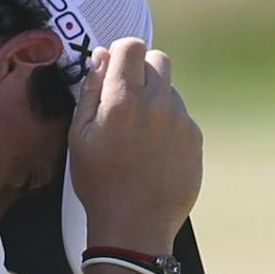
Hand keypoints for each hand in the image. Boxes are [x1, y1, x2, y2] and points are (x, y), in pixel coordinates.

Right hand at [68, 38, 202, 255]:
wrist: (135, 227)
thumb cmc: (99, 184)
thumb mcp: (78, 137)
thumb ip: (90, 91)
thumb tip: (101, 56)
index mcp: (123, 100)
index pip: (132, 46)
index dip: (121, 53)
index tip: (115, 69)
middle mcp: (157, 104)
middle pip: (159, 60)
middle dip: (143, 71)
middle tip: (128, 98)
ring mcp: (181, 122)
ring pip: (171, 90)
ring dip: (157, 101)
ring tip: (139, 135)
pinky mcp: (195, 140)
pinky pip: (183, 118)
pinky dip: (170, 126)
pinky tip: (154, 153)